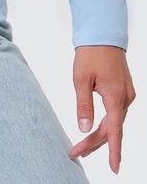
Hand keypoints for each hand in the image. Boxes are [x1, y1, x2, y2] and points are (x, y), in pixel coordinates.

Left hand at [68, 45, 135, 174]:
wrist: (103, 35)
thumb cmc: (91, 54)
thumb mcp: (81, 79)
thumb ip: (83, 105)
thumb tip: (83, 128)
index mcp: (115, 97)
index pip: (115, 131)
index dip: (114, 152)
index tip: (114, 168)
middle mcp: (125, 98)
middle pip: (112, 129)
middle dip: (94, 143)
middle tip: (76, 152)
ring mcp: (127, 94)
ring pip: (115, 121)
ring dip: (100, 134)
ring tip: (83, 146)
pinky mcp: (124, 91)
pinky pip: (117, 113)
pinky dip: (107, 123)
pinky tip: (97, 129)